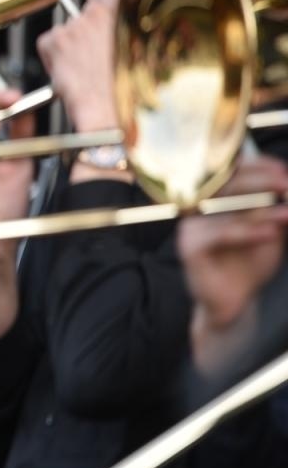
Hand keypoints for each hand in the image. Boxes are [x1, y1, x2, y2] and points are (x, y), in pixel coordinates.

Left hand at [37, 0, 119, 133]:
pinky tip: (66, 73)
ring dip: (67, 48)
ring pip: (63, 31)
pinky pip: (46, 43)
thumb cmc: (125, 86)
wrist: (109, 107)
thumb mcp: (137, 49)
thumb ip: (125, 30)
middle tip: (86, 57)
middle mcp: (99, 11)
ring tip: (81, 70)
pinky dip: (51, 57)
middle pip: (80, 14)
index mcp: (124, 9)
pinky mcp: (57, 39)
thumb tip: (117, 25)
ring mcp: (76, 24)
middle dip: (80, 33)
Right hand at [179, 155, 287, 333]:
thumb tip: (285, 185)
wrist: (236, 301)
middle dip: (261, 183)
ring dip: (263, 212)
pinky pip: (221, 234)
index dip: (258, 166)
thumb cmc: (250, 262)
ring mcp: (192, 226)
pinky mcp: (190, 247)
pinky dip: (248, 233)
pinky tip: (270, 234)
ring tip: (286, 216)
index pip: (231, 170)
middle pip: (227, 184)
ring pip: (227, 209)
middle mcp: (199, 208)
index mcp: (215, 198)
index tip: (282, 171)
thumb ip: (274, 208)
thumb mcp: (270, 229)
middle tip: (286, 186)